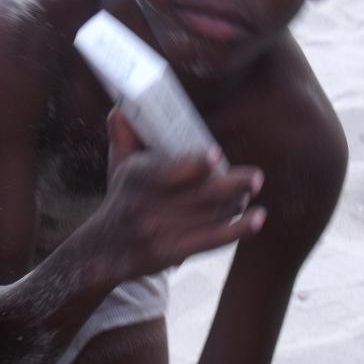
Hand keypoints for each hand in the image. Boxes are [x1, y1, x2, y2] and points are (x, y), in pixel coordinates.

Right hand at [94, 109, 265, 279]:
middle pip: (199, 195)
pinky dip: (239, 230)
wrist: (105, 250)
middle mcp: (147, 206)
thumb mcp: (119, 166)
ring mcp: (160, 232)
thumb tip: (121, 108)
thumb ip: (124, 135)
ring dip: (237, 203)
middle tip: (256, 176)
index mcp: (137, 178)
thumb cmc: (123, 198)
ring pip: (210, 216)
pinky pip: (212, 240)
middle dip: (233, 185)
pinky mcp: (172, 254)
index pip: (168, 170)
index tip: (215, 154)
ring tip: (252, 190)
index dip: (194, 164)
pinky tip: (258, 218)